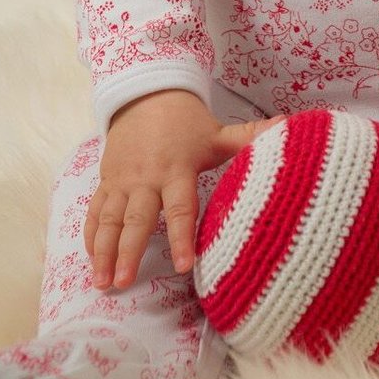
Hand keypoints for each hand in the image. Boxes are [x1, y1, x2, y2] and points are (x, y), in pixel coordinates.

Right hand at [85, 89, 279, 290]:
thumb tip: (288, 127)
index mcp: (176, 170)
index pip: (181, 207)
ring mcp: (122, 181)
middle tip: (125, 282)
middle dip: (129, 251)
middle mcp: (146, 179)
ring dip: (103, 251)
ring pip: (109, 219)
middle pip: (136, 219)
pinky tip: (90, 260)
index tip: (185, 266)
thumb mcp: (217, 132)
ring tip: (102, 282)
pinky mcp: (107, 181)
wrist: (146, 95)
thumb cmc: (187, 123)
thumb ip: (249, 136)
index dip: (183, 236)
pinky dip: (90, 235)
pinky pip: (94, 210)